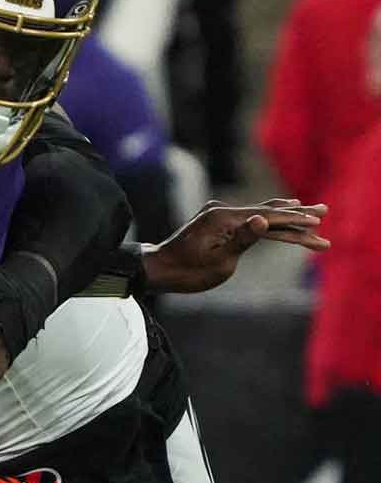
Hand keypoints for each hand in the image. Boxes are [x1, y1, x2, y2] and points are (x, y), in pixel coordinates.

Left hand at [146, 198, 328, 293]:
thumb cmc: (187, 271)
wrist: (158, 268)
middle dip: (297, 216)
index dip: (295, 221)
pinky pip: (248, 220)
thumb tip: (263, 220)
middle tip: (324, 211)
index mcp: (222, 218)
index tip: (318, 222)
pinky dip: (267, 221)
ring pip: (259, 215)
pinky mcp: (216, 221)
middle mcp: (221, 211)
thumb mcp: (218, 261)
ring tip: (311, 213)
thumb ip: (243, 239)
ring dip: (285, 217)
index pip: (267, 218)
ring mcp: (218, 215)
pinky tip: (279, 214)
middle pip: (267, 212)